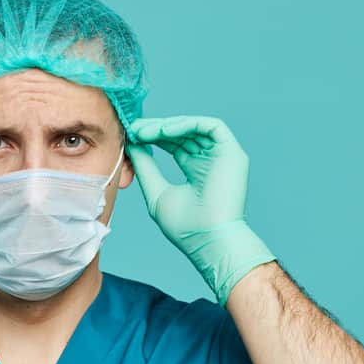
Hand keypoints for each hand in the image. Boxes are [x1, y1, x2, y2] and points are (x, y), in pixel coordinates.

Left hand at [126, 115, 275, 306]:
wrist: (208, 239)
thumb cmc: (184, 226)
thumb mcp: (157, 191)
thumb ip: (146, 167)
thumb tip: (132, 145)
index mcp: (196, 171)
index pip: (174, 145)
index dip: (153, 137)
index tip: (131, 135)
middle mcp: (211, 161)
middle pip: (182, 133)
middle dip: (156, 128)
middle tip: (133, 128)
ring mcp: (223, 156)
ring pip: (194, 127)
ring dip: (167, 126)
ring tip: (143, 131)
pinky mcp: (232, 152)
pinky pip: (209, 126)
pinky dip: (186, 124)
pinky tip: (163, 132)